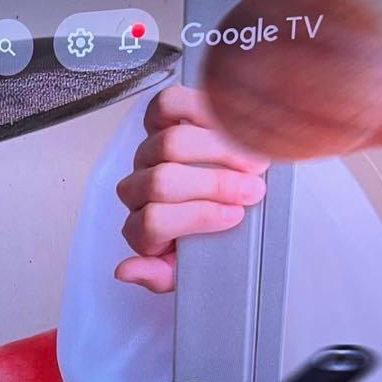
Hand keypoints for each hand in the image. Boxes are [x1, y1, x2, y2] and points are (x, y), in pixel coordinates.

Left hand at [115, 85, 269, 292]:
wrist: (221, 209)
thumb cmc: (206, 240)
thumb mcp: (186, 270)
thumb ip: (158, 275)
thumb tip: (126, 270)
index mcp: (140, 228)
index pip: (152, 221)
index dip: (196, 216)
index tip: (235, 216)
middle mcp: (138, 189)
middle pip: (161, 181)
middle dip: (213, 185)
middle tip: (253, 189)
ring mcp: (147, 153)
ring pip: (169, 143)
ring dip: (218, 151)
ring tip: (255, 161)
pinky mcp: (160, 120)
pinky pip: (168, 106)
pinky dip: (199, 109)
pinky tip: (230, 124)